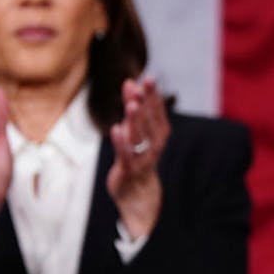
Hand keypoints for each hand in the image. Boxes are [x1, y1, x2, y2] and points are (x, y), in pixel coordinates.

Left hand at [107, 76, 168, 239]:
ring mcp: (142, 159)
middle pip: (150, 122)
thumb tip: (131, 82)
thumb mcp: (137, 133)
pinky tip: (116, 129)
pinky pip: (126, 156)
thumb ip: (134, 110)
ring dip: (136, 121)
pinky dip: (121, 143)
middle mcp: (154, 146)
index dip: (153, 96)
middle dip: (146, 103)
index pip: (157, 113)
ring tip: (131, 104)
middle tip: (141, 84)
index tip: (149, 78)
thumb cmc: (137, 159)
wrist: (138, 195)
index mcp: (158, 136)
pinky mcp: (128, 171)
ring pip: (140, 138)